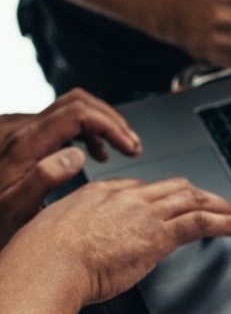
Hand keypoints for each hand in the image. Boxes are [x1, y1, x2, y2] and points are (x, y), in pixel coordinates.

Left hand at [0, 89, 141, 247]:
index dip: (110, 125)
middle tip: (132, 146)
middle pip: (78, 102)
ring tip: (122, 148)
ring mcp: (23, 134)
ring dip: (102, 124)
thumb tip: (76, 154)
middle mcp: (23, 132)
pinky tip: (95, 153)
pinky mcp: (25, 141)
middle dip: (112, 121)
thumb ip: (43, 180)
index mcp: (25, 145)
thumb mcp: (14, 210)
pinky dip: (88, 132)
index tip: (129, 148)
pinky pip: (63, 122)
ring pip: (72, 108)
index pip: (78, 113)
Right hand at [2, 177, 230, 308]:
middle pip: (172, 187)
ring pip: (192, 200)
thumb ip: (73, 232)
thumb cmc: (40, 259)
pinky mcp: (158, 234)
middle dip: (197, 194)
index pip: (137, 187)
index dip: (158, 196)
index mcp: (97, 194)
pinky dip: (225, 222)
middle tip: (215, 203)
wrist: (46, 265)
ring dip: (219, 206)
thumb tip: (80, 245)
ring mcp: (143, 213)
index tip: (168, 205)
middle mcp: (124, 197)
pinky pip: (201, 222)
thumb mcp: (51, 234)